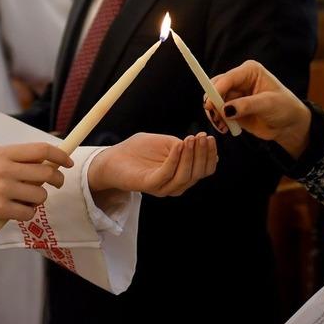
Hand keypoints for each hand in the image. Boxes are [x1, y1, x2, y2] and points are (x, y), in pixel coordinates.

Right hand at [0, 143, 71, 236]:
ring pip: (40, 195)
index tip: (67, 162)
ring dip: (38, 199)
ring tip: (25, 199)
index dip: (60, 155)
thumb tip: (44, 160)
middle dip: (57, 180)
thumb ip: (13, 157)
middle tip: (56, 184)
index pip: (40, 150)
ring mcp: (2, 190)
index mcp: (2, 153)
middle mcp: (4, 169)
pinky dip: (27, 214)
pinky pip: (29, 212)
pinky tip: (17, 211)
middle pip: (46, 173)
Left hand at [88, 133, 217, 197]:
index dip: (210, 155)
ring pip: (185, 176)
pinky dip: (175, 159)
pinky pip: (166, 174)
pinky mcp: (149, 185)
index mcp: (183, 175)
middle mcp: (176, 184)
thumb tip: (205, 143)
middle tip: (201, 136)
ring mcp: (163, 187)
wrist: (113, 158)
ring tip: (190, 139)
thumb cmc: (140, 150)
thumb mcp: (167, 143)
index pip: (205, 170)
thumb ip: (185, 145)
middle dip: (202, 154)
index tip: (209, 138)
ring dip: (190, 156)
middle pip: (198, 173)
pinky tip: (177, 145)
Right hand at [206, 60, 310, 156]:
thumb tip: (225, 109)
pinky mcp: (232, 108)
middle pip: (215, 87)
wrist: (289, 125)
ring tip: (223, 126)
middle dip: (212, 102)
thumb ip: (247, 105)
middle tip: (216, 117)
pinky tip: (225, 128)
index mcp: (249, 71)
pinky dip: (218, 120)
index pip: (228, 78)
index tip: (210, 104)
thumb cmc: (285, 108)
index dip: (216, 90)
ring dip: (214, 114)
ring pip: (214, 101)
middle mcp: (239, 80)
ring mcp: (235, 95)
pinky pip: (218, 113)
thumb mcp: (268, 104)